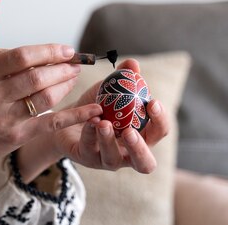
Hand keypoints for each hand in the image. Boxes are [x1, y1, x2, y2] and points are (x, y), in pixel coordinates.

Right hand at [0, 44, 102, 181]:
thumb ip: (5, 63)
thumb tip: (47, 52)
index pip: (21, 56)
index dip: (48, 51)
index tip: (66, 50)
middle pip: (36, 76)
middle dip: (62, 67)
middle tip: (75, 63)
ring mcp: (3, 118)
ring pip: (45, 98)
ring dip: (66, 84)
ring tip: (74, 77)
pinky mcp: (16, 137)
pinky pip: (51, 123)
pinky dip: (75, 115)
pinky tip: (93, 110)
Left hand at [16, 59, 169, 182]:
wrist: (66, 118)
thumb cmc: (95, 107)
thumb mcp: (109, 90)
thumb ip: (123, 78)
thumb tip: (133, 64)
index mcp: (140, 134)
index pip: (159, 133)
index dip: (161, 120)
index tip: (153, 102)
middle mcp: (127, 152)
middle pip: (145, 163)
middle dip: (140, 148)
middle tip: (131, 131)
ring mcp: (106, 159)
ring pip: (113, 159)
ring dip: (108, 140)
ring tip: (103, 122)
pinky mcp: (86, 158)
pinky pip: (89, 149)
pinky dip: (89, 134)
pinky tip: (89, 120)